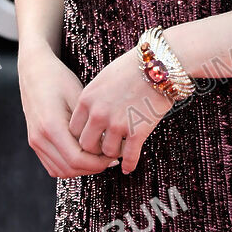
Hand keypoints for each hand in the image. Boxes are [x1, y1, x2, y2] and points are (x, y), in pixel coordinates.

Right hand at [19, 43, 119, 178]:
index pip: (77, 159)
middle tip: (112, 157)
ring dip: (82, 169)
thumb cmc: (59, 79)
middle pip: (70, 169)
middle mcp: (39, 138)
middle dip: (93, 167)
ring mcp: (35, 142)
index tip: (115, 155)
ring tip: (100, 157)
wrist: (34, 70)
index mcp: (51, 126)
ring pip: (60, 171)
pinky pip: (53, 165)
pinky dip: (69, 166)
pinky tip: (85, 155)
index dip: (98, 163)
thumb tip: (109, 144)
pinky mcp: (35, 142)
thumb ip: (90, 123)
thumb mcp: (79, 97)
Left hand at [68, 48, 172, 174]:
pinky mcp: (137, 131)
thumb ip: (93, 99)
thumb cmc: (131, 67)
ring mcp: (117, 124)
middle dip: (94, 149)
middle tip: (103, 149)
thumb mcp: (103, 79)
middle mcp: (98, 114)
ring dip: (113, 153)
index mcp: (87, 99)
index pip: (73, 129)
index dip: (81, 136)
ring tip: (120, 150)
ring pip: (107, 153)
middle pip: (86, 145)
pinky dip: (129, 164)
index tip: (91, 138)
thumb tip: (89, 117)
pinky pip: (129, 156)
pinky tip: (128, 167)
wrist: (158, 63)